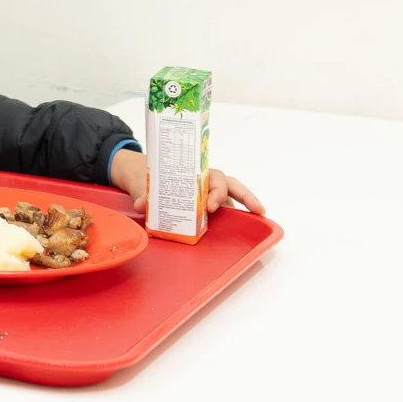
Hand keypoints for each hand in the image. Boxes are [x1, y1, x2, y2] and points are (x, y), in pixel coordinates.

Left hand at [110, 148, 265, 215]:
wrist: (143, 174)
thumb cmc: (150, 176)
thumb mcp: (144, 183)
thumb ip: (144, 194)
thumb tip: (143, 205)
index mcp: (193, 172)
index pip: (212, 177)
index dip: (215, 191)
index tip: (209, 206)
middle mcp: (205, 182)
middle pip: (229, 185)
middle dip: (244, 196)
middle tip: (252, 211)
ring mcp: (208, 194)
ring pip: (231, 198)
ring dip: (245, 205)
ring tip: (259, 216)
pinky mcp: (207, 207)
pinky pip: (224, 211)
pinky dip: (235, 218)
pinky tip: (245, 229)